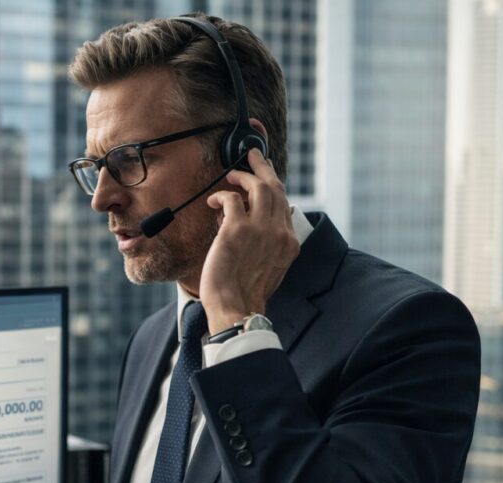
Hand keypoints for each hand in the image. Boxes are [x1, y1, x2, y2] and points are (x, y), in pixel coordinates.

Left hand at [199, 147, 299, 333]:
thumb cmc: (246, 293)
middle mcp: (279, 232)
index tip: (264, 177)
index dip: (273, 187)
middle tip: (253, 155)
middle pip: (276, 189)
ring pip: (259, 187)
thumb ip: (273, 244)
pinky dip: (221, 195)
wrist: (236, 307)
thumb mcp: (272, 268)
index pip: (285, 204)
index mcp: (289, 242)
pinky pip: (231, 199)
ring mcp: (260, 229)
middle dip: (263, 168)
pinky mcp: (237, 229)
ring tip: (232, 175)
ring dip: (244, 176)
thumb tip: (271, 222)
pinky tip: (213, 201)